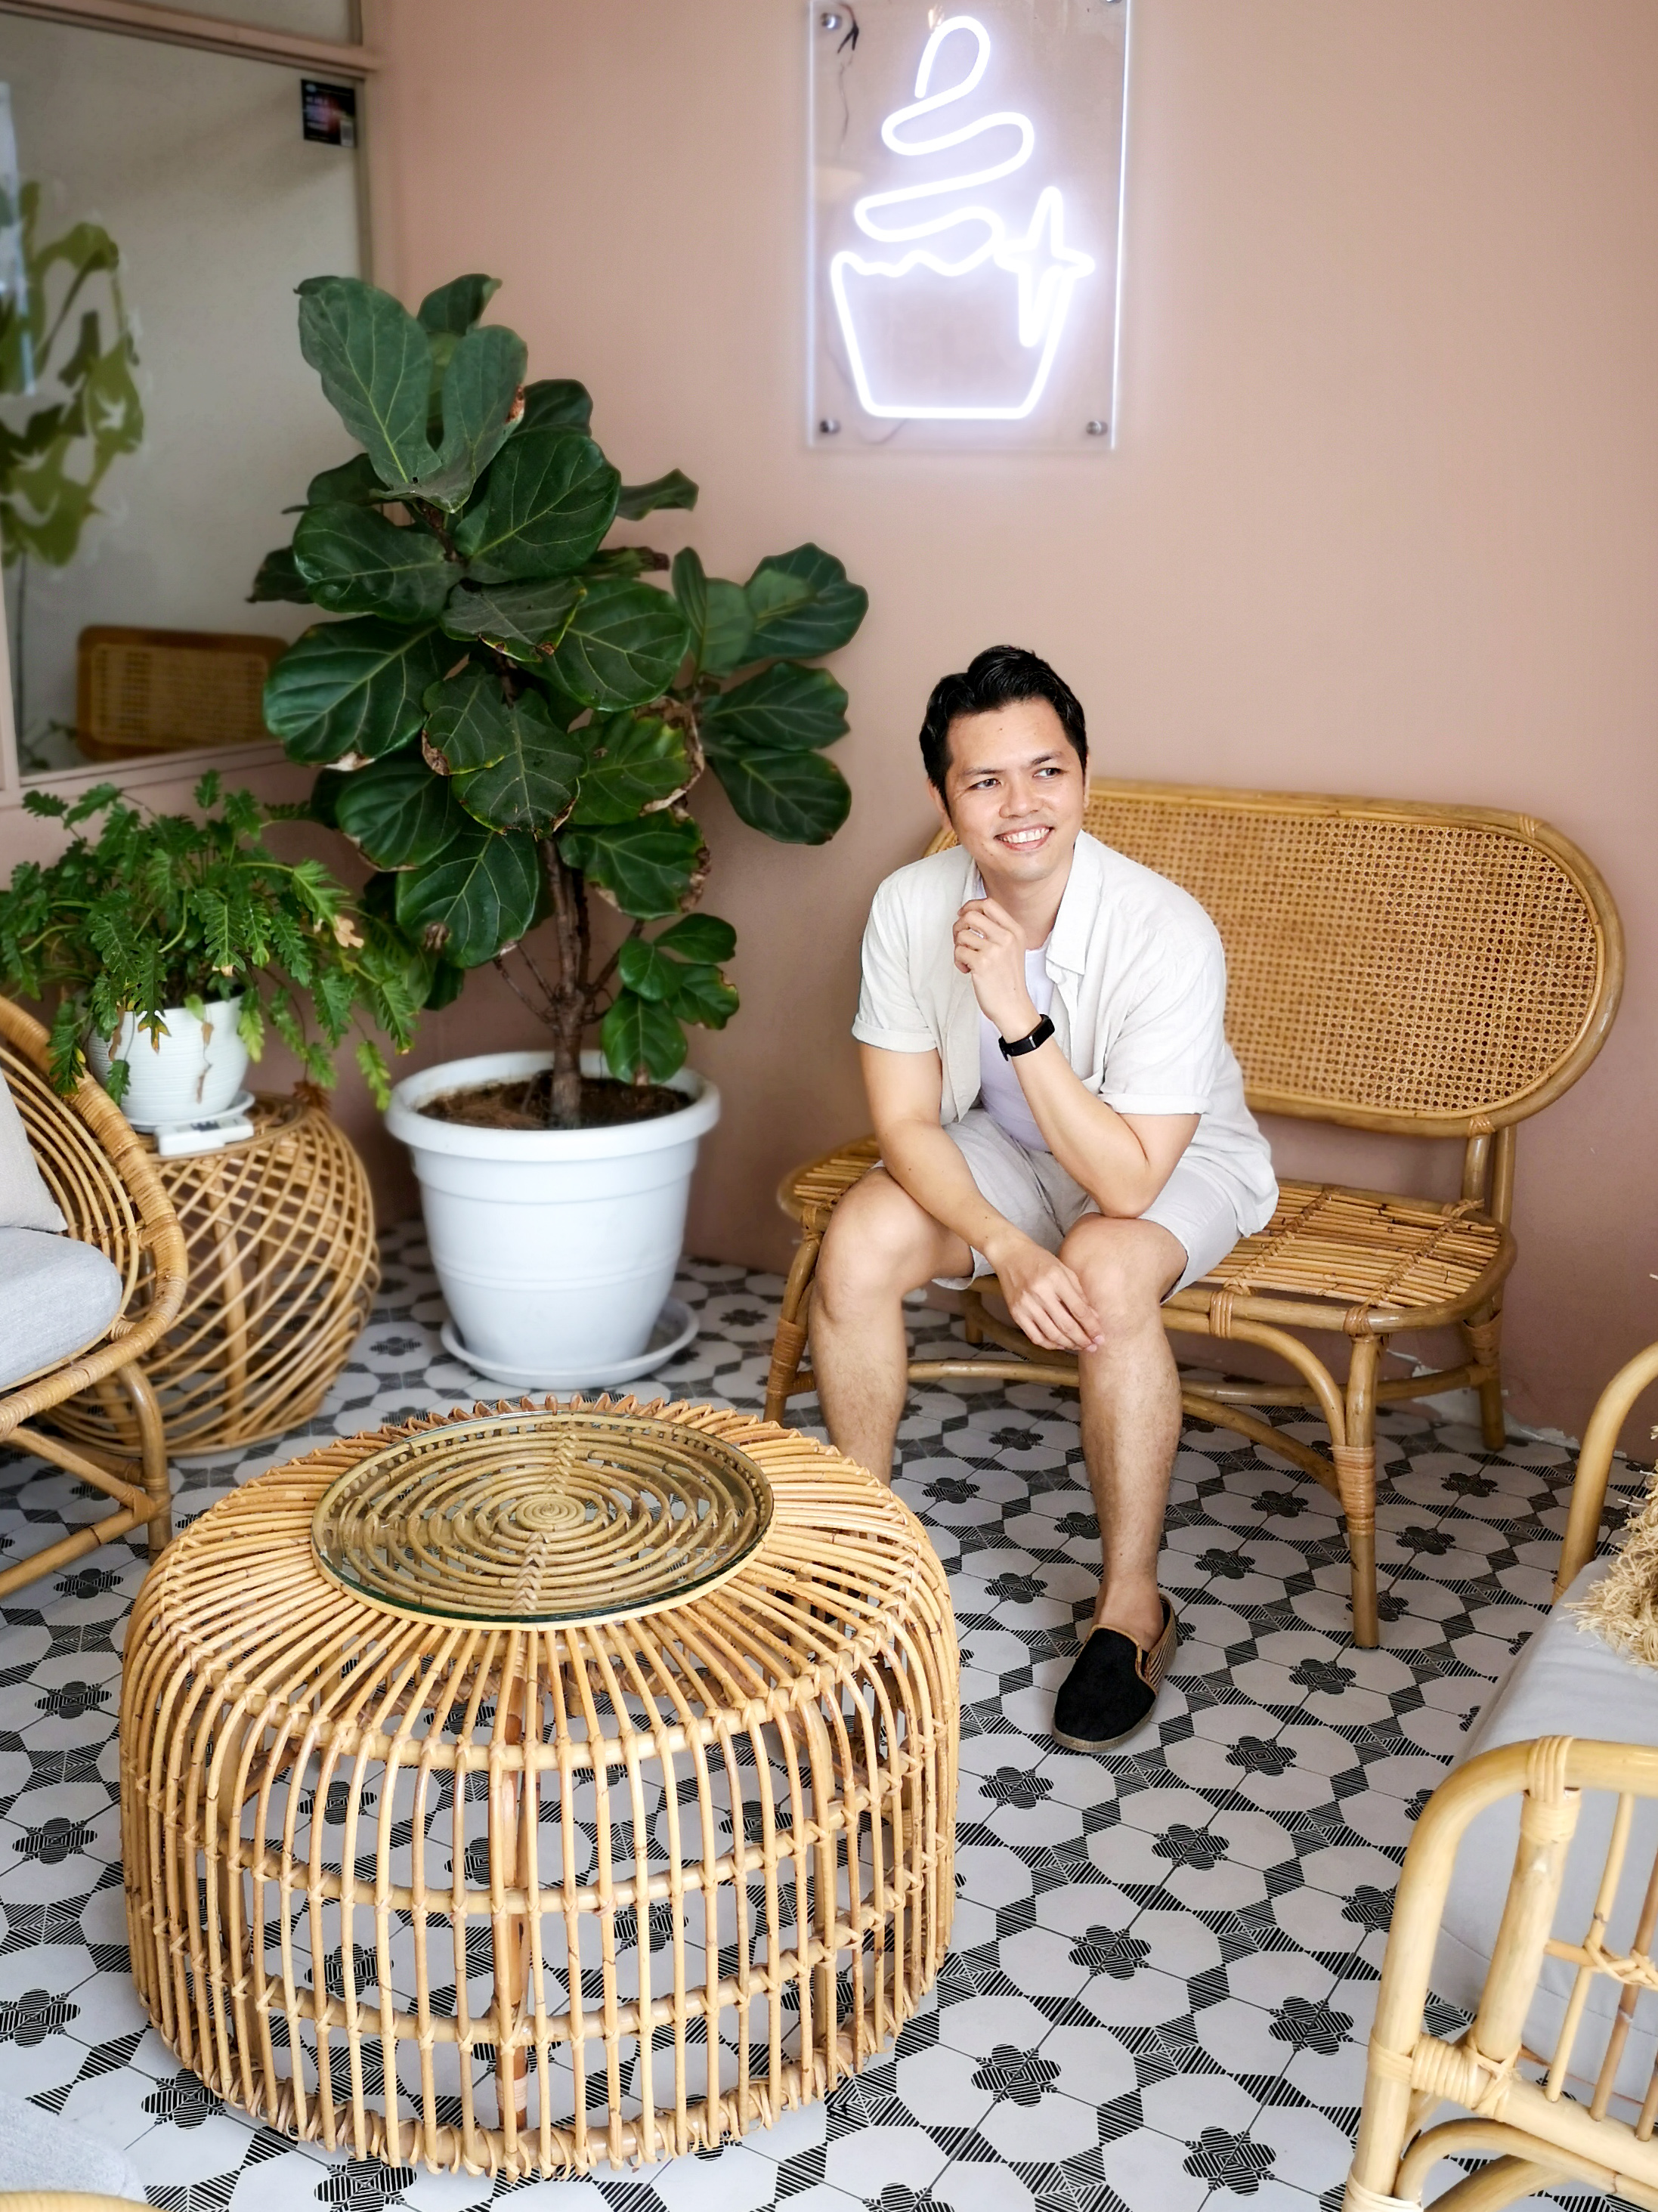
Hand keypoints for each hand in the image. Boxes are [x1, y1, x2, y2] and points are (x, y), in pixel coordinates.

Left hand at [953, 897, 1036, 1038]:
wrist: (1012, 1005)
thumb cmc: (1008, 979)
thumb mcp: (1012, 948)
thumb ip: (997, 930)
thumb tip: (969, 914)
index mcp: (1015, 931)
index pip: (989, 904)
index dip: (970, 906)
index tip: (963, 915)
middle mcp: (1006, 937)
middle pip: (971, 915)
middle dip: (959, 926)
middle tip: (960, 939)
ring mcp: (994, 950)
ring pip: (962, 935)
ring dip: (959, 947)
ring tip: (967, 960)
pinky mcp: (982, 963)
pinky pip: (958, 951)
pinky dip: (959, 961)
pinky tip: (968, 970)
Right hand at [987, 1235, 1103, 1353]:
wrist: (1010, 1254)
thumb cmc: (1038, 1260)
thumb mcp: (1064, 1270)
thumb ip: (1079, 1293)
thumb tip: (1094, 1317)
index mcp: (1055, 1279)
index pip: (1079, 1310)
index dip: (1092, 1326)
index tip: (1100, 1337)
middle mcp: (1040, 1293)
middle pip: (1066, 1325)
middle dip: (1083, 1339)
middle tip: (1093, 1347)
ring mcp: (1026, 1305)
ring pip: (1052, 1334)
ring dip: (1068, 1344)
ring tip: (1079, 1346)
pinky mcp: (1016, 1313)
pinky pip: (1035, 1336)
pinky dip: (1050, 1344)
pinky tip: (1059, 1344)